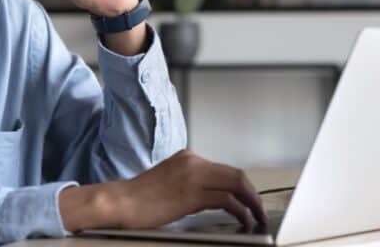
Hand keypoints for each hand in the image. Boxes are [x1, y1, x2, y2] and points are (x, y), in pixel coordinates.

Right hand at [59, 150, 266, 231]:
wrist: (120, 201)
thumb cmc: (139, 199)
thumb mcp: (169, 182)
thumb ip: (189, 183)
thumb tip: (210, 198)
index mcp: (187, 158)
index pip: (224, 169)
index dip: (241, 186)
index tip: (249, 200)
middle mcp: (193, 162)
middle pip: (236, 174)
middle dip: (253, 193)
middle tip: (260, 209)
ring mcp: (193, 176)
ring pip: (236, 184)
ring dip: (252, 203)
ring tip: (258, 217)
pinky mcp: (191, 194)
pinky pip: (227, 201)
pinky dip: (241, 211)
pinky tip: (244, 222)